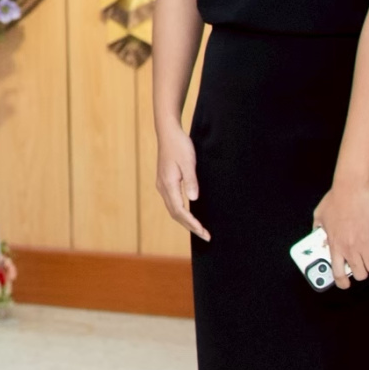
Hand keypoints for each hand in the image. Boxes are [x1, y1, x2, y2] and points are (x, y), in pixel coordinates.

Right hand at [154, 126, 209, 240]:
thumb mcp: (189, 162)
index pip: (180, 210)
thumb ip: (191, 181)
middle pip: (175, 214)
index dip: (192, 223)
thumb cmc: (180, 146)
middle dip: (190, 226)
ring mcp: (162, 185)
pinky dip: (181, 213)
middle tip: (206, 236)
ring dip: (185, 221)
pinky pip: (172, 203)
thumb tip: (194, 200)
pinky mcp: (165, 182)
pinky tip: (190, 215)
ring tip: (199, 229)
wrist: (168, 133)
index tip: (204, 232)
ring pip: (173, 209)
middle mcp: (162, 187)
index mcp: (168, 184)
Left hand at [316, 183, 368, 289]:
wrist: (351, 190)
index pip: (338, 272)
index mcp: (334, 244)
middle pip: (361, 274)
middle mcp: (350, 247)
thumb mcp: (319, 216)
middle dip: (360, 272)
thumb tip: (318, 237)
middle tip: (358, 265)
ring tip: (366, 255)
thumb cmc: (335, 201)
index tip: (344, 284)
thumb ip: (318, 230)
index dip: (342, 282)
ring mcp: (365, 242)